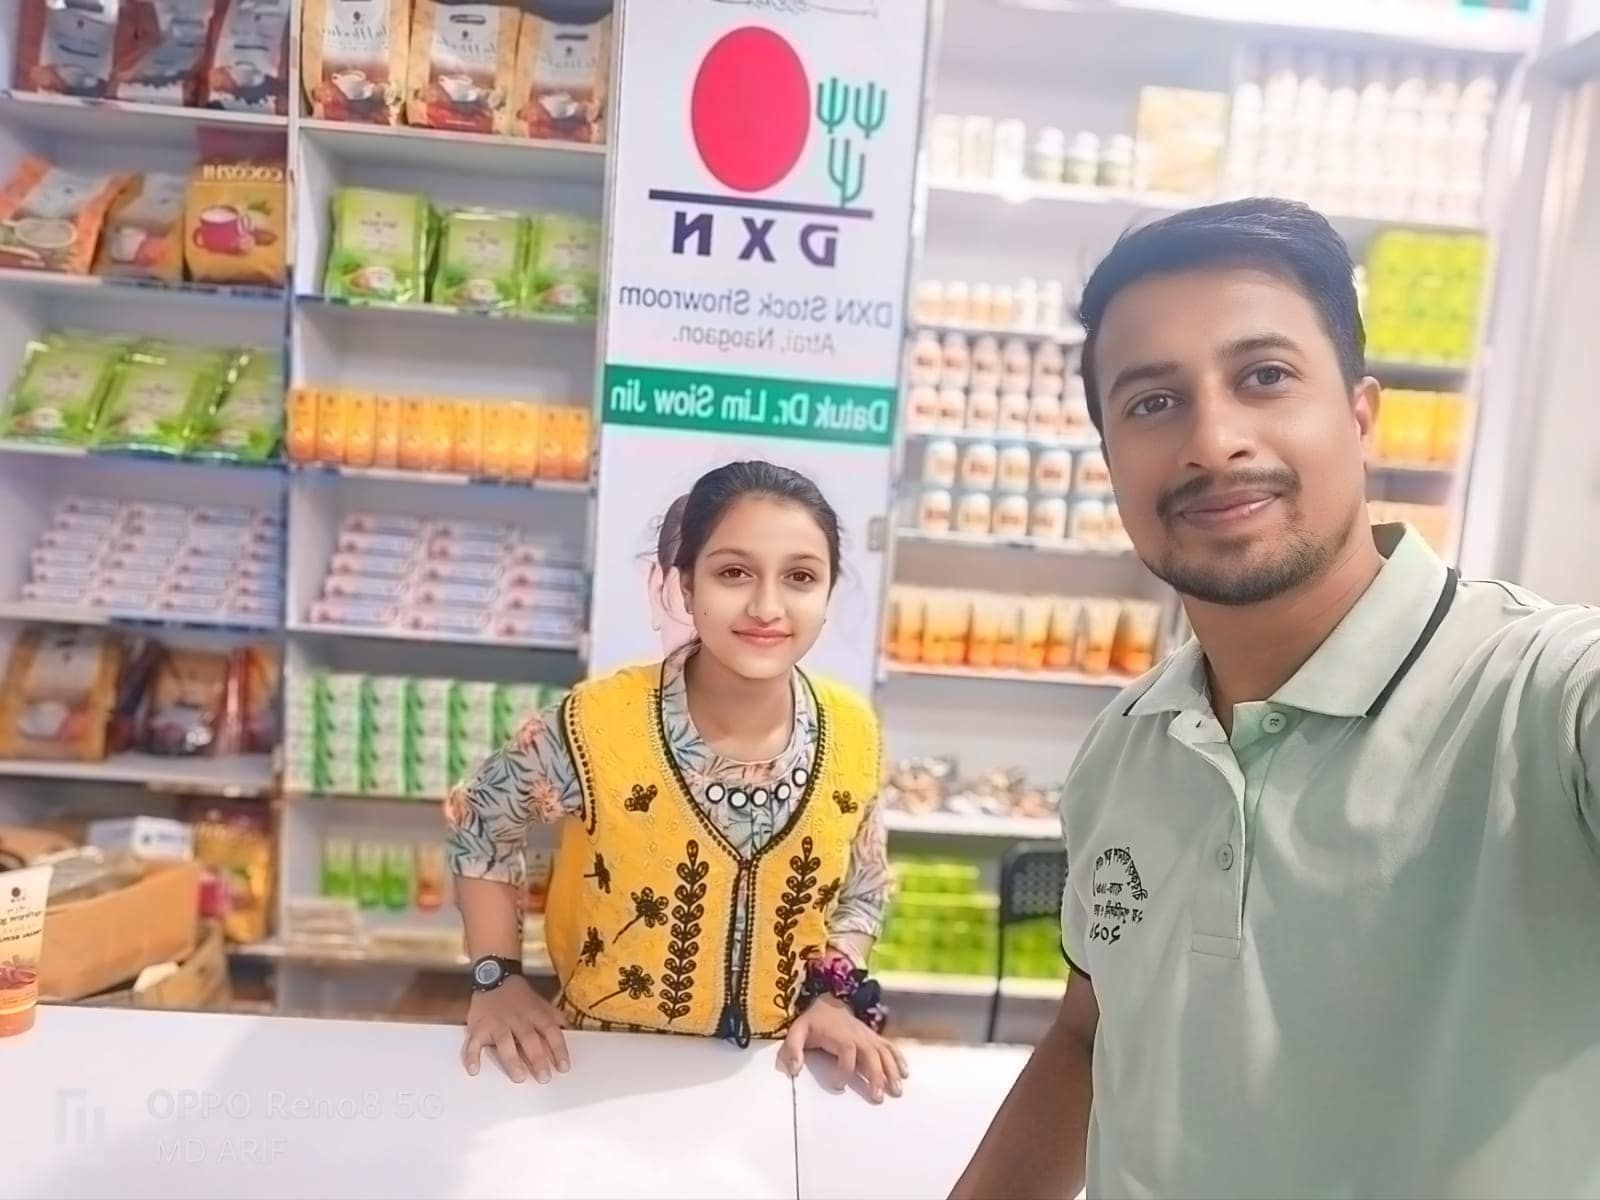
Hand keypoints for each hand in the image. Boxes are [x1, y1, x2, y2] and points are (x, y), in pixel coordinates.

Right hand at [461, 976, 570, 1083]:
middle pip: (529, 1039)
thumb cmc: (520, 996)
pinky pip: (474, 1042)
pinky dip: (472, 1056)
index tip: (563, 1067)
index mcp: (535, 1014)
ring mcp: (497, 1023)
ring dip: (512, 1060)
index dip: (558, 1049)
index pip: (550, 1031)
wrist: (494, 977)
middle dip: (537, 1058)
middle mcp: (517, 1019)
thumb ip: (555, 1018)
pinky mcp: (479, 1027)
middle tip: (544, 1078)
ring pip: (504, 1041)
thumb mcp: (541, 1003)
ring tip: (519, 1076)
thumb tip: (571, 1031)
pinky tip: (474, 1070)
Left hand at [778, 995, 907, 1103]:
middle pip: (871, 1056)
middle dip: (876, 1076)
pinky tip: (905, 1073)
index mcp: (840, 1036)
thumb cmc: (814, 1022)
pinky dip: (899, 1059)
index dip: (843, 1071)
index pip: (846, 1054)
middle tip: (878, 1097)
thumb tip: (794, 1069)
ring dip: (892, 1072)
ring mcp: (869, 1037)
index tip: (837, 1085)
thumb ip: (793, 1049)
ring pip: (884, 1054)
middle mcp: (859, 1037)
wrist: (829, 1001)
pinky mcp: (874, 1038)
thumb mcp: (797, 1031)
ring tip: (897, 1091)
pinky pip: (890, 1048)